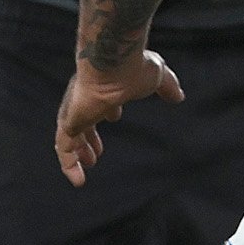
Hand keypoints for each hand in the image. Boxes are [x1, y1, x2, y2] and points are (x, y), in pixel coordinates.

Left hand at [55, 51, 181, 183]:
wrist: (115, 64)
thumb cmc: (134, 68)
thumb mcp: (158, 78)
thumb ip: (167, 87)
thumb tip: (179, 96)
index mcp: (105, 89)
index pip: (102, 102)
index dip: (108, 112)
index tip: (114, 117)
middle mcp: (86, 100)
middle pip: (84, 122)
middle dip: (89, 138)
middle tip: (96, 153)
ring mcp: (76, 112)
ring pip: (71, 137)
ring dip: (79, 153)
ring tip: (88, 167)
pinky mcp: (70, 122)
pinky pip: (64, 148)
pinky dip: (69, 165)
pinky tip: (77, 180)